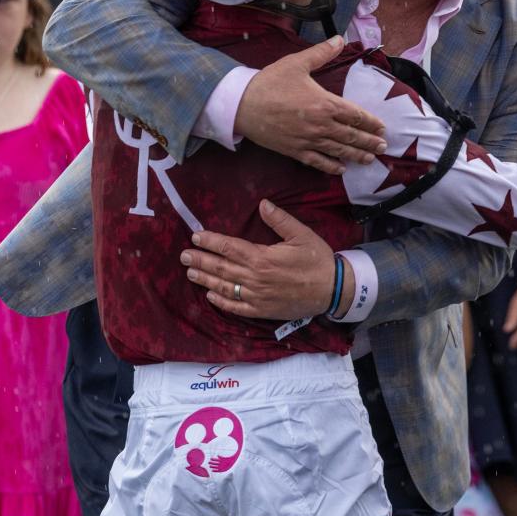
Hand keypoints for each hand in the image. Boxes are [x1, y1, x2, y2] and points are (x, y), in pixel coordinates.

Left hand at [181, 200, 335, 319]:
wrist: (333, 290)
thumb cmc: (317, 259)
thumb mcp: (301, 234)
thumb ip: (280, 220)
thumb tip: (262, 204)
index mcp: (263, 258)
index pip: (229, 248)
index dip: (211, 242)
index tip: (196, 237)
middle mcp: (256, 278)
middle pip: (222, 268)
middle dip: (200, 261)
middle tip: (183, 256)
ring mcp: (257, 297)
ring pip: (225, 287)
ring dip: (206, 279)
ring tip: (190, 273)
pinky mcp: (262, 311)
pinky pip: (237, 308)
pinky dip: (222, 302)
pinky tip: (210, 296)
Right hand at [235, 36, 385, 174]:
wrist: (242, 105)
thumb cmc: (270, 82)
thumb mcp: (297, 63)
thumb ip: (322, 53)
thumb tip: (339, 39)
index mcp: (325, 103)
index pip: (355, 115)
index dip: (371, 122)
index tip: (381, 127)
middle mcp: (321, 125)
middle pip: (352, 136)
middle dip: (369, 142)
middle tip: (383, 147)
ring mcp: (309, 140)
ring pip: (339, 151)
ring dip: (357, 155)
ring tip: (370, 159)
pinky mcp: (296, 151)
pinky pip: (318, 162)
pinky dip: (331, 167)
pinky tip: (341, 170)